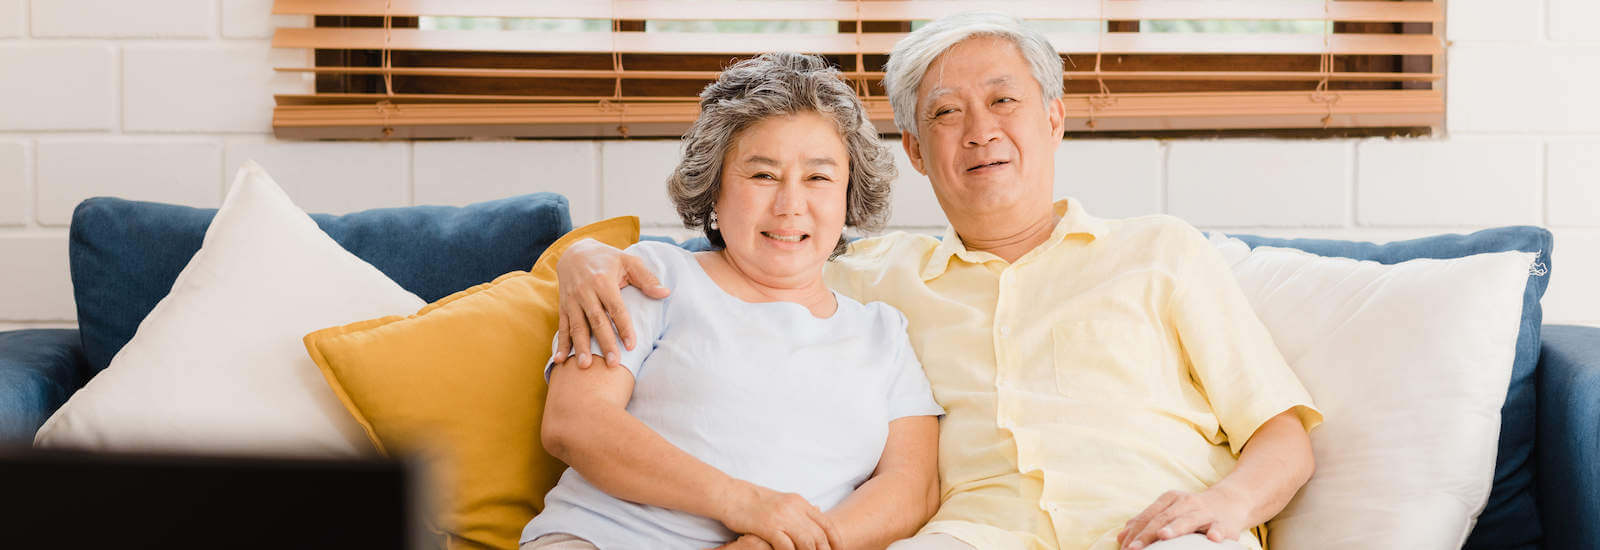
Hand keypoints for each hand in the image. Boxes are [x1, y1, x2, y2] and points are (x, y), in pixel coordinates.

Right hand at [554, 238, 669, 368]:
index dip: (624, 327)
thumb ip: (647, 278)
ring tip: (586, 366)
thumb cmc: (607, 259)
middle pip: (597, 321)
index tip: (632, 345)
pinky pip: (562, 327)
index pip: (616, 308)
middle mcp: (585, 292)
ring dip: (581, 347)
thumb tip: (665, 293)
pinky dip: (560, 344)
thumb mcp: (628, 261)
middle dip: (604, 343)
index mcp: (603, 281)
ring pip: (577, 327)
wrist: (574, 252)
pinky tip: (559, 360)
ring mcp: (572, 301)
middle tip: (613, 363)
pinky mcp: (563, 307)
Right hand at [719, 481, 841, 549]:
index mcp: (800, 502)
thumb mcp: (783, 500)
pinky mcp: (768, 526)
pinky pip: (786, 546)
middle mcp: (794, 509)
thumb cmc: (756, 500)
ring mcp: (782, 517)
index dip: (836, 540)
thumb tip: (820, 512)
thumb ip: (801, 508)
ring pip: (806, 542)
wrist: (731, 495)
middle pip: (819, 536)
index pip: (826, 524)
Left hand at [1117, 488, 1248, 549]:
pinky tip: (1212, 538)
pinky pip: (1219, 528)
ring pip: (1188, 520)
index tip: (1125, 546)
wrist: (1230, 502)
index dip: (1135, 531)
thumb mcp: (1169, 511)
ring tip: (1163, 536)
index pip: (1149, 515)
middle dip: (1147, 534)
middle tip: (1134, 548)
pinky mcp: (1224, 523)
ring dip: (1176, 528)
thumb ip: (1146, 522)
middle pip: (1163, 518)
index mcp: (1170, 499)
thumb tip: (1121, 537)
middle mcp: (1186, 503)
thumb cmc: (1193, 511)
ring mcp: (1205, 512)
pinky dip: (1216, 532)